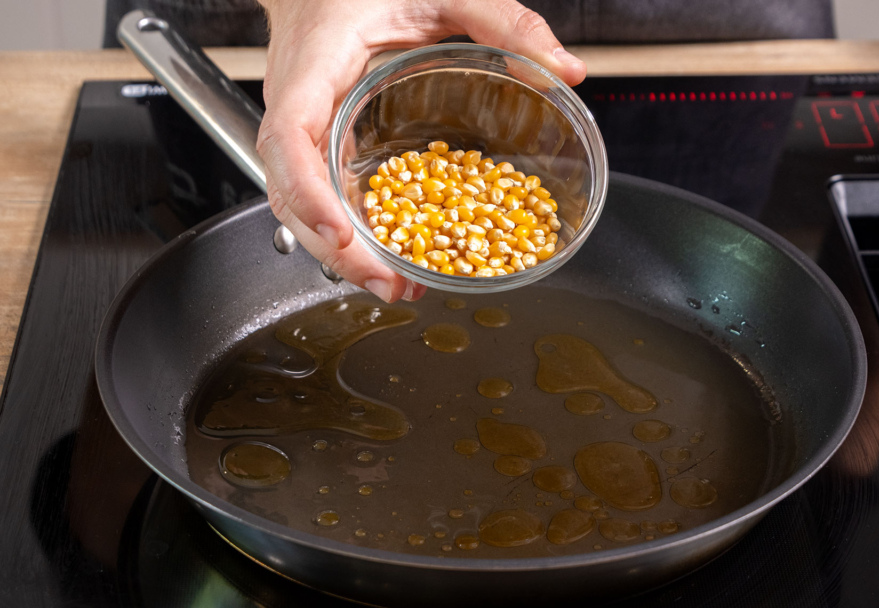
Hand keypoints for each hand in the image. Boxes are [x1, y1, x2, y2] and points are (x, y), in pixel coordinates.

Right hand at [255, 0, 585, 302]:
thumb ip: (506, 23)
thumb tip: (566, 70)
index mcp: (315, 65)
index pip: (289, 138)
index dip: (308, 193)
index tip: (340, 234)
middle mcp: (297, 103)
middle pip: (290, 192)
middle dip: (335, 248)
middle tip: (391, 286)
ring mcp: (303, 127)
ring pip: (299, 204)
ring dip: (342, 253)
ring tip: (397, 287)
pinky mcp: (319, 141)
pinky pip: (321, 193)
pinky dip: (349, 233)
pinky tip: (389, 256)